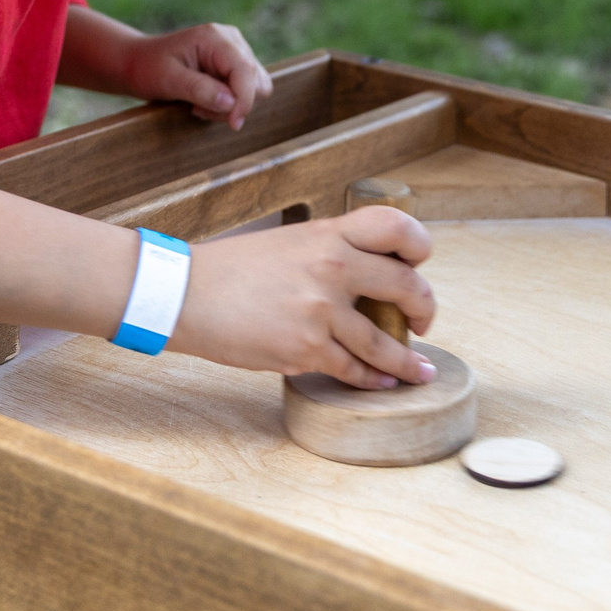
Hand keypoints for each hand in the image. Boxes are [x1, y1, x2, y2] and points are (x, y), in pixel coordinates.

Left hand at [123, 22, 271, 129]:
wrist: (138, 63)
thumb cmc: (148, 68)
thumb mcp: (168, 80)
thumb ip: (200, 89)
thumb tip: (231, 103)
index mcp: (215, 38)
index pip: (246, 71)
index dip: (244, 100)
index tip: (232, 124)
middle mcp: (231, 41)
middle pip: (257, 81)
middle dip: (234, 103)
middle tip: (198, 108)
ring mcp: (235, 53)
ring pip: (255, 88)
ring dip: (230, 105)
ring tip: (198, 104)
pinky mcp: (234, 66)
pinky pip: (246, 92)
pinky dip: (228, 104)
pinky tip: (203, 101)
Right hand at [172, 208, 436, 387]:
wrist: (184, 294)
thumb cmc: (232, 270)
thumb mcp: (288, 243)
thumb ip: (330, 251)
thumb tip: (367, 274)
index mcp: (329, 234)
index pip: (396, 227)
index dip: (419, 245)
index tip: (420, 264)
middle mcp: (333, 267)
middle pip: (408, 286)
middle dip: (425, 309)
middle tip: (423, 322)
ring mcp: (322, 310)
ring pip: (385, 342)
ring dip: (408, 361)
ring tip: (420, 371)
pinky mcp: (306, 348)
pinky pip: (353, 369)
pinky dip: (373, 379)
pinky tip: (382, 382)